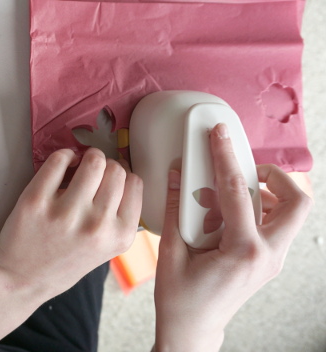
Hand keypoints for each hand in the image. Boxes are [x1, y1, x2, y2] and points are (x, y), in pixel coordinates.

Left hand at [0, 147, 142, 300]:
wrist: (22, 279)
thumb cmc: (65, 263)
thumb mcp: (106, 249)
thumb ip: (118, 217)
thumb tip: (122, 173)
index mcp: (119, 236)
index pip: (134, 183)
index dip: (122, 175)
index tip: (109, 178)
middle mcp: (97, 225)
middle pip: (116, 170)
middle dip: (106, 165)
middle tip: (92, 173)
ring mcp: (66, 212)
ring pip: (93, 161)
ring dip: (87, 157)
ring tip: (79, 165)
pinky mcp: (37, 200)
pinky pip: (59, 159)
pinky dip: (64, 155)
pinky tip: (63, 165)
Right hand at [154, 123, 312, 351]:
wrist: (193, 330)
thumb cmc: (181, 300)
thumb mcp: (170, 251)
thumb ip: (175, 208)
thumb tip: (175, 173)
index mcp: (243, 251)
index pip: (237, 192)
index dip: (224, 157)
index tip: (218, 134)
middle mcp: (266, 255)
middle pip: (296, 202)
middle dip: (274, 177)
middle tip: (242, 170)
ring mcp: (270, 259)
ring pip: (290, 213)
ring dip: (265, 194)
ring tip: (227, 195)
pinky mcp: (265, 261)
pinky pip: (274, 225)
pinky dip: (256, 210)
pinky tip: (226, 215)